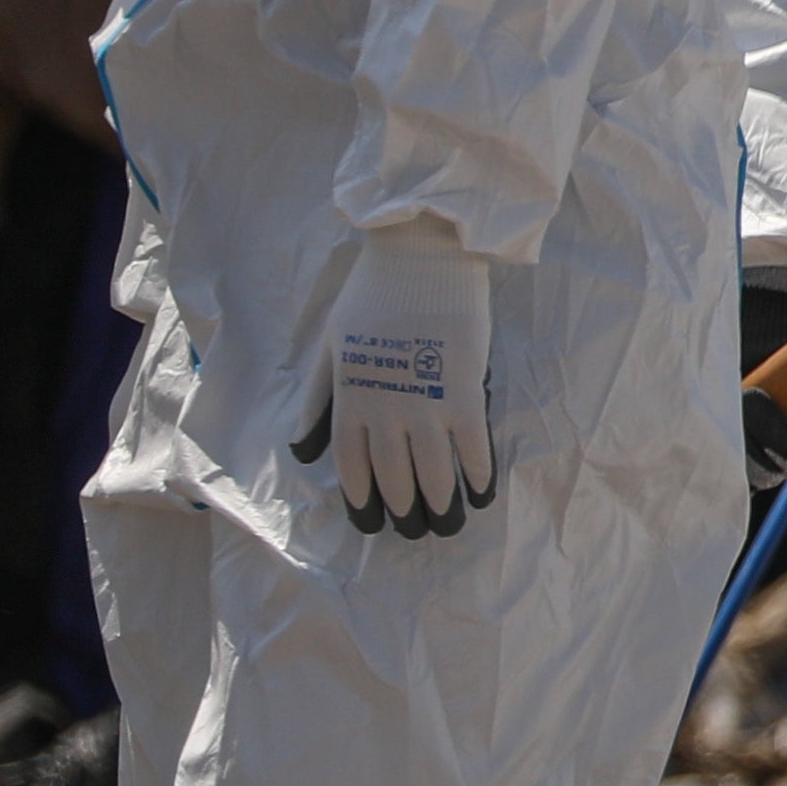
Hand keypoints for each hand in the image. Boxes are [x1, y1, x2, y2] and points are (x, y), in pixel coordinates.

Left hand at [302, 224, 497, 537]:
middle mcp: (384, 408)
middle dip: (403, 509)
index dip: (362, 499)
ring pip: (434, 469)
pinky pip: (474, 443)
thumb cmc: (372, 295)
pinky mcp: (464, 386)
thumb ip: (318, 400)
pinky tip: (483, 492)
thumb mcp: (330, 346)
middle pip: (393, 474)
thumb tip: (303, 451)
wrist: (419, 255)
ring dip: (442, 503)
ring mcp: (426, 400)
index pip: (351, 465)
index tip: (372, 522)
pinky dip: (479, 472)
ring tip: (449, 524)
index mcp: (349, 398)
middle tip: (415, 531)